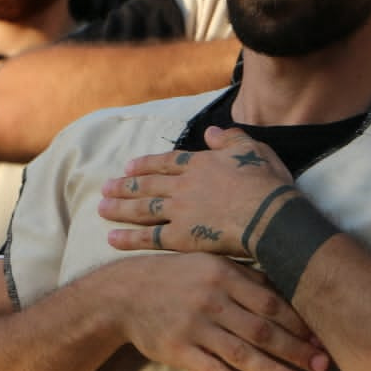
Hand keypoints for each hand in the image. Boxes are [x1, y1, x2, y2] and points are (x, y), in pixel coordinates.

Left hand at [100, 126, 293, 256]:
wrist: (269, 215)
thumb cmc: (267, 183)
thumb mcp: (253, 150)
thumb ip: (230, 139)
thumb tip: (211, 132)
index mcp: (200, 164)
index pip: (166, 162)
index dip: (146, 164)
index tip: (129, 166)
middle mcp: (184, 186)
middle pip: (148, 184)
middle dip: (125, 185)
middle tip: (106, 187)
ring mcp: (179, 211)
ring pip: (143, 208)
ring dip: (120, 207)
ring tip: (101, 208)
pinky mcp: (180, 237)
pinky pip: (149, 238)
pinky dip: (129, 238)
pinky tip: (111, 238)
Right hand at [115, 253, 328, 370]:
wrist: (124, 293)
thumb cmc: (176, 277)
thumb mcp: (210, 264)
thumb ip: (247, 277)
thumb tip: (288, 289)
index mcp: (225, 274)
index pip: (272, 302)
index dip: (299, 322)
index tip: (321, 338)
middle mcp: (213, 299)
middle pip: (263, 328)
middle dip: (296, 349)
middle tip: (323, 366)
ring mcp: (195, 325)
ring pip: (241, 352)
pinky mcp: (177, 348)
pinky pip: (209, 369)